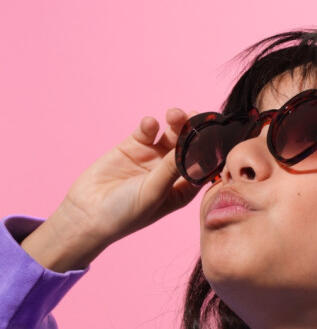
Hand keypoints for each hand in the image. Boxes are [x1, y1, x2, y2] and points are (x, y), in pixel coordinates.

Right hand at [59, 108, 200, 247]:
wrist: (88, 213)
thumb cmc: (126, 213)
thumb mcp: (153, 192)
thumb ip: (171, 169)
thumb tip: (192, 147)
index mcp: (182, 189)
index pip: (203, 167)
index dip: (210, 151)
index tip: (216, 134)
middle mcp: (170, 173)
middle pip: (189, 147)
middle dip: (193, 131)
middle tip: (195, 116)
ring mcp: (152, 158)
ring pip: (170, 135)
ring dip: (175, 123)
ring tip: (174, 115)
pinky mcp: (133, 147)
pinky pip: (147, 131)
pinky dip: (150, 125)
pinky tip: (149, 124)